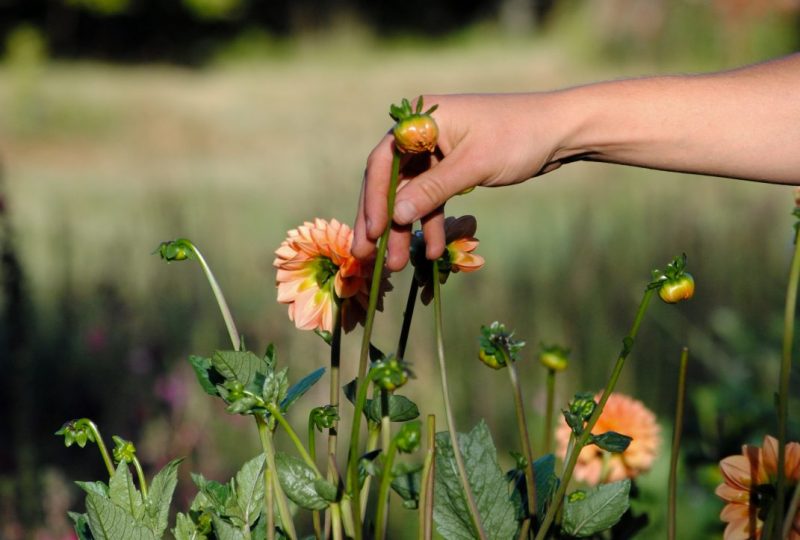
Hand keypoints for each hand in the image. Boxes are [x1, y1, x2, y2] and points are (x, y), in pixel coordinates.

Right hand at [351, 93, 571, 269]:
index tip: (372, 233)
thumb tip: (394, 217)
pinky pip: (432, 198)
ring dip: (405, 229)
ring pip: (411, 195)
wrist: (558, 132)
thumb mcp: (474, 165)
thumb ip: (433, 189)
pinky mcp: (451, 168)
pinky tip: (432, 250)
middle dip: (382, 220)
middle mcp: (422, 133)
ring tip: (399, 265)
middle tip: (367, 256)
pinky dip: (431, 223)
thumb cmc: (517, 137)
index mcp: (421, 120)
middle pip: (391, 181)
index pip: (383, 162)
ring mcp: (435, 151)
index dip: (374, 199)